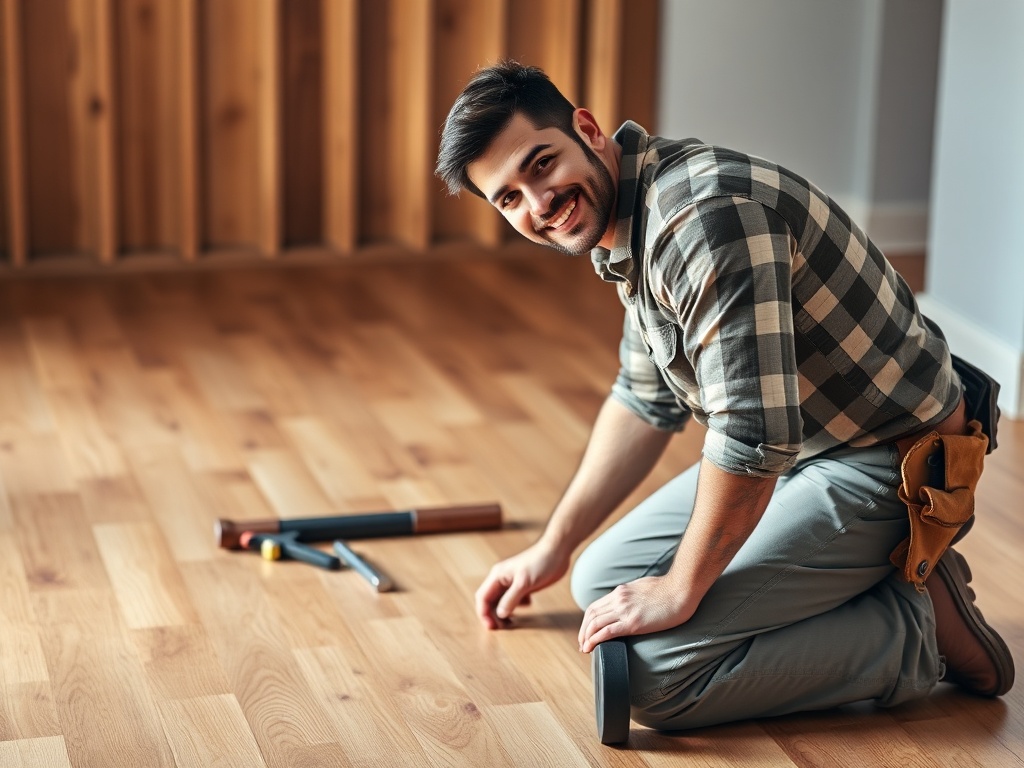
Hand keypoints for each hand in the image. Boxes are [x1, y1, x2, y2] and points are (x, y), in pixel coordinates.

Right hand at [475, 540, 569, 628]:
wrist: (558, 550)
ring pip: (501, 601)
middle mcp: (502, 579)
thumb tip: (499, 614)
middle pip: (490, 601)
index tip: (491, 627)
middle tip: (502, 629)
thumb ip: (511, 599)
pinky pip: (514, 600)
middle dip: (493, 615)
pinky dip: (516, 607)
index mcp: (497, 576)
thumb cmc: (540, 562)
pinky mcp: (523, 585)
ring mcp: (513, 582)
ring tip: (511, 624)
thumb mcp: (524, 583)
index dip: (484, 613)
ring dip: (503, 613)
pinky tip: (527, 607)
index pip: (482, 597)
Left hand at [578, 576, 696, 652]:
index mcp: (621, 591)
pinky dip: (595, 640)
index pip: (596, 606)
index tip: (586, 631)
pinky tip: (591, 647)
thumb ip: (632, 596)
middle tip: (582, 643)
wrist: (681, 590)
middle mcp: (619, 599)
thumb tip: (630, 605)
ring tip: (584, 648)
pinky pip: (606, 632)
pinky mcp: (633, 623)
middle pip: (591, 615)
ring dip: (586, 637)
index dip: (587, 620)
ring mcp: (624, 611)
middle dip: (583, 630)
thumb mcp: (643, 588)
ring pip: (595, 624)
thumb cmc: (668, 590)